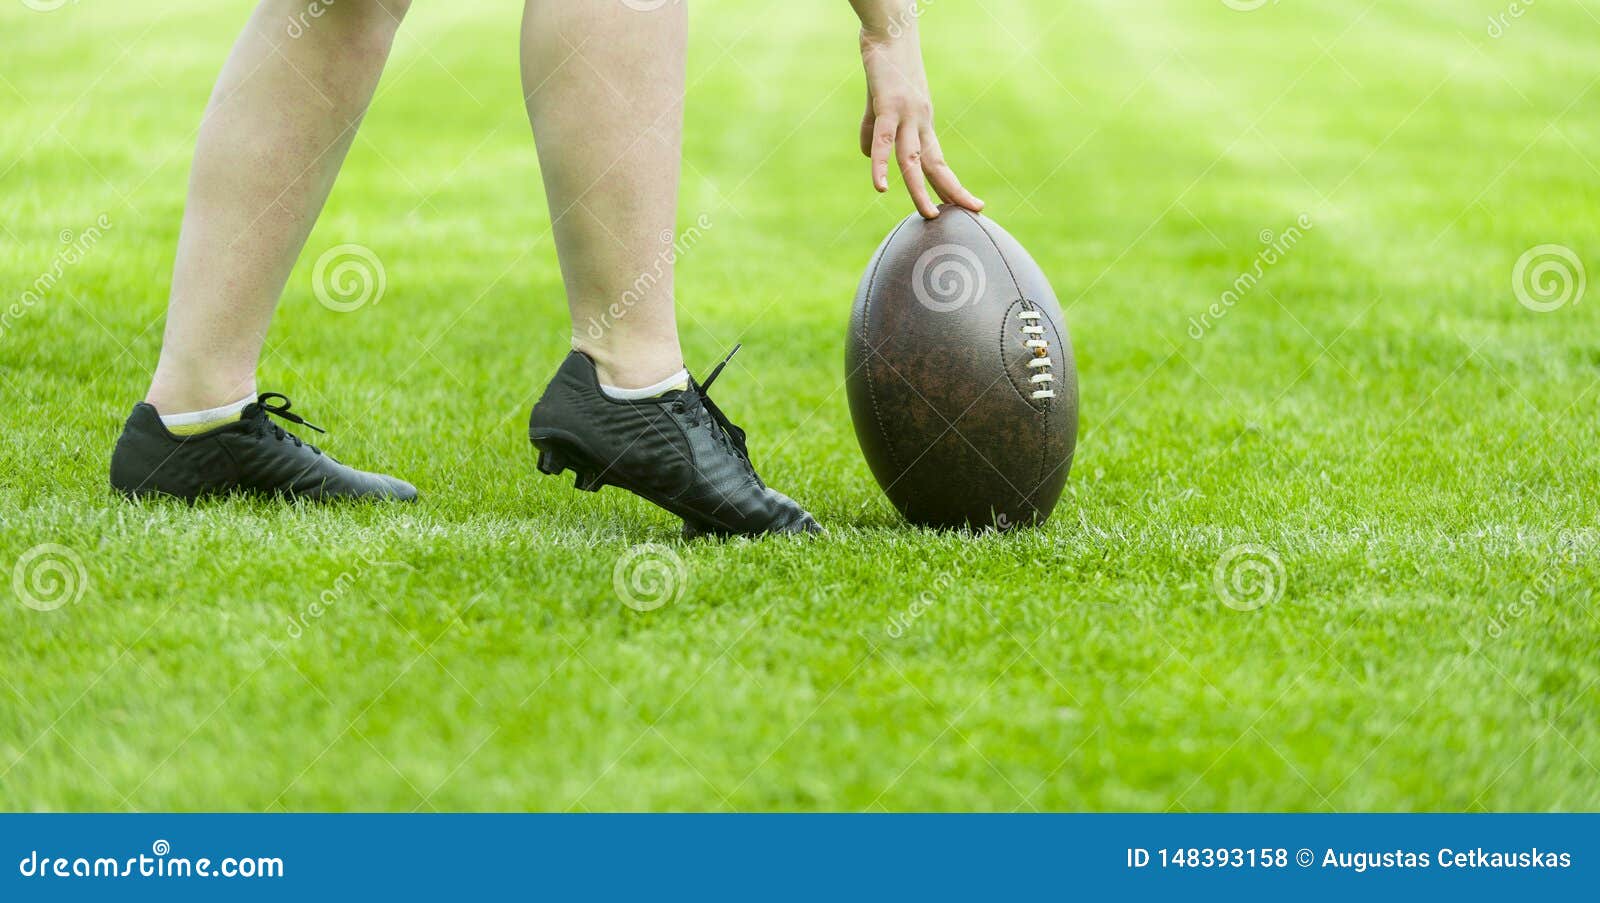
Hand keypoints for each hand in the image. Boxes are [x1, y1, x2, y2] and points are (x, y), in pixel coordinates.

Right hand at [857, 26, 982, 218]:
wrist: (890, 28)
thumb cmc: (886, 63)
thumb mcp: (878, 103)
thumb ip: (871, 130)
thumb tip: (866, 157)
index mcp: (921, 123)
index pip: (938, 162)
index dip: (949, 185)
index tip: (966, 206)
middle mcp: (920, 122)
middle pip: (935, 165)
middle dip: (950, 192)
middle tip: (969, 214)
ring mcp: (906, 114)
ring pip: (913, 159)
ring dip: (920, 189)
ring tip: (928, 214)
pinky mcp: (888, 104)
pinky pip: (883, 140)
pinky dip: (880, 165)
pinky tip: (881, 187)